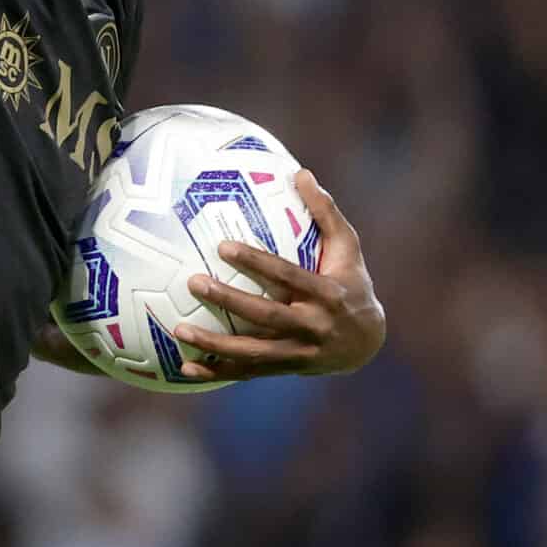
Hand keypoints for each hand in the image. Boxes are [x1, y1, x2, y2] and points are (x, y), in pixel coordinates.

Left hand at [172, 171, 384, 380]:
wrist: (368, 342)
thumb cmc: (351, 283)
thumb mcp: (348, 248)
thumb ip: (325, 213)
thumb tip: (301, 173)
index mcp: (326, 294)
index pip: (286, 276)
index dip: (255, 262)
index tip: (223, 247)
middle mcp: (312, 325)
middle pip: (265, 315)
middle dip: (229, 300)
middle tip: (193, 281)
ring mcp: (299, 352)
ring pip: (253, 352)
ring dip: (214, 344)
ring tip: (178, 328)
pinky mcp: (286, 368)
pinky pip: (248, 373)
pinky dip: (217, 372)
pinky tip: (185, 367)